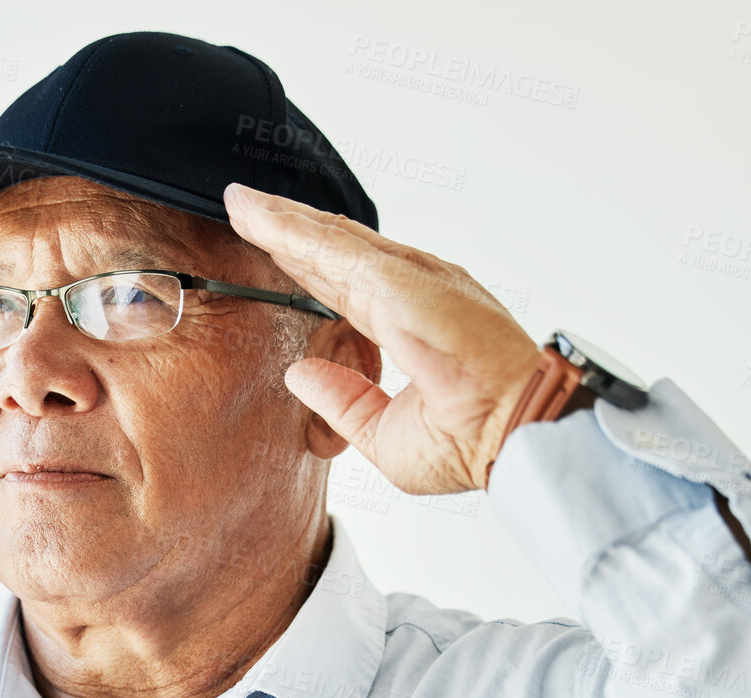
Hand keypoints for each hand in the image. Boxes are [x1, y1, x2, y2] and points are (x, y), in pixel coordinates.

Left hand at [223, 182, 580, 492]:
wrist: (509, 437)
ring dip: (282, 221)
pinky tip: (256, 214)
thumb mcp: (383, 432)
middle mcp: (412, 292)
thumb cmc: (470, 441)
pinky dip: (290, 229)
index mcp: (412, 325)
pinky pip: (330, 248)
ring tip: (241, 203)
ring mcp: (408, 280)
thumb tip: (299, 373)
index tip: (272, 253)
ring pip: (330, 242)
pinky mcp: (398, 279)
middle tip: (245, 209)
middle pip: (335, 255)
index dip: (307, 270)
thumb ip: (342, 400)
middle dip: (289, 233)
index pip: (346, 289)